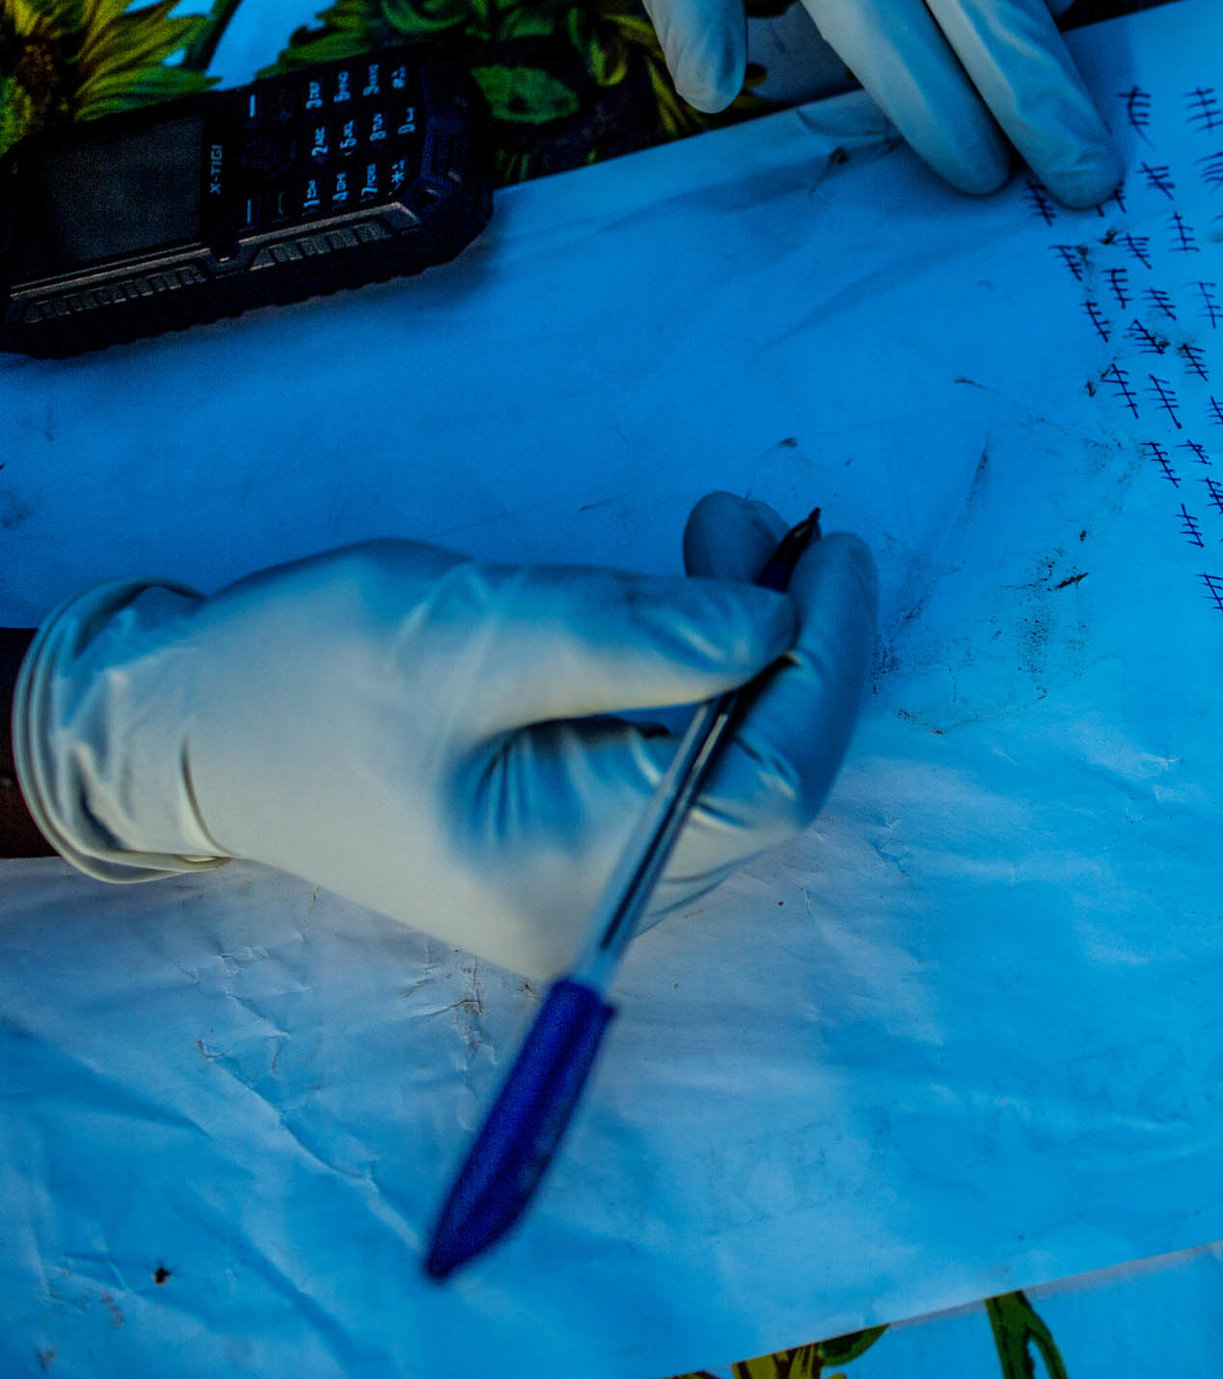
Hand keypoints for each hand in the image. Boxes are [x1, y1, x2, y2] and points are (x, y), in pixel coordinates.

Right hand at [11, 495, 876, 977]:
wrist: (180, 727)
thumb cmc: (300, 676)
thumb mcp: (470, 629)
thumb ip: (633, 634)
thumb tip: (777, 622)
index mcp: (569, 874)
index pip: (769, 783)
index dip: (826, 663)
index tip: (835, 554)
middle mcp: (598, 905)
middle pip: (764, 774)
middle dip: (785, 641)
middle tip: (758, 524)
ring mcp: (591, 881)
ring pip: (730, 759)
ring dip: (743, 643)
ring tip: (717, 533)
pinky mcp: (577, 838)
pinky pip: (680, 756)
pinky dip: (696, 669)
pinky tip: (683, 592)